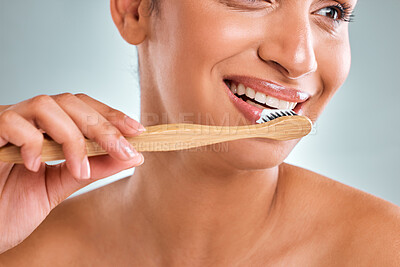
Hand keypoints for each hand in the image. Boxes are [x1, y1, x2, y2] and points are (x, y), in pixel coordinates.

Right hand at [0, 93, 143, 252]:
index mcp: (46, 130)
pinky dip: (32, 142)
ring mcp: (6, 124)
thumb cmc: (8, 208)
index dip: (111, 115)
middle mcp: (28, 121)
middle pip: (71, 102)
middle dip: (102, 127)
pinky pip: (12, 122)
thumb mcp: (59, 188)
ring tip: (78, 167)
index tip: (137, 131)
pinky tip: (35, 165)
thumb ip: (92, 169)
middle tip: (123, 150)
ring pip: (46, 105)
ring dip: (72, 136)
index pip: (83, 108)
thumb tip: (131, 156)